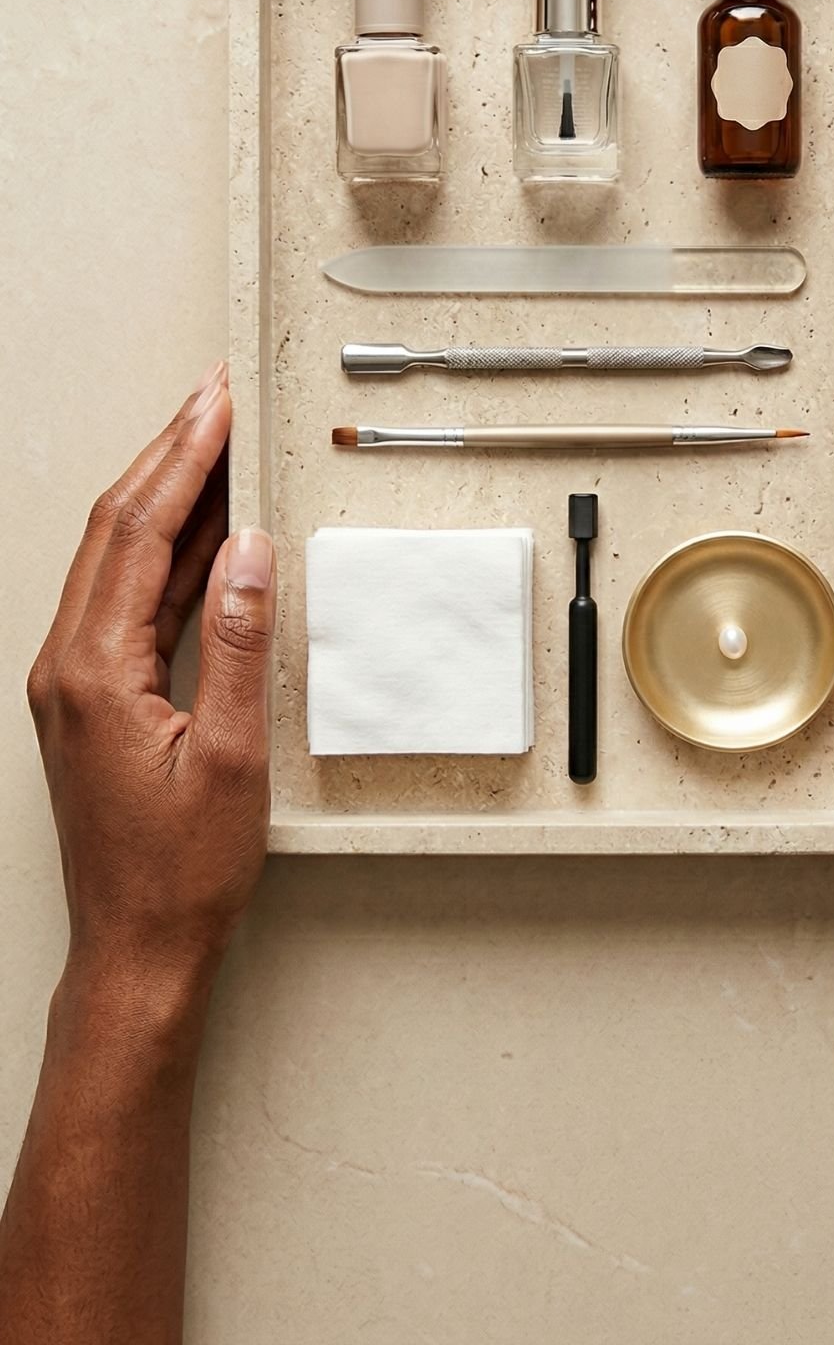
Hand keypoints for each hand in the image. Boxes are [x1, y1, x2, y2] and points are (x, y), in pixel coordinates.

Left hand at [27, 363, 275, 995]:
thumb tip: (248, 551)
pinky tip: (206, 534)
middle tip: (212, 399)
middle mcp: (67, 667)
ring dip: (165, 497)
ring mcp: (72, 682)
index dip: (181, 460)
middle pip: (115, 529)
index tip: (215, 406)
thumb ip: (239, 642)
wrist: (137, 950)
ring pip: (117, 559)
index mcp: (92, 672)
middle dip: (167, 455)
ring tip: (215, 446)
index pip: (137, 533)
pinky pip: (127, 600)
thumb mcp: (231, 756)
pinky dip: (167, 554)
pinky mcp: (90, 698)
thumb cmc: (179, 873)